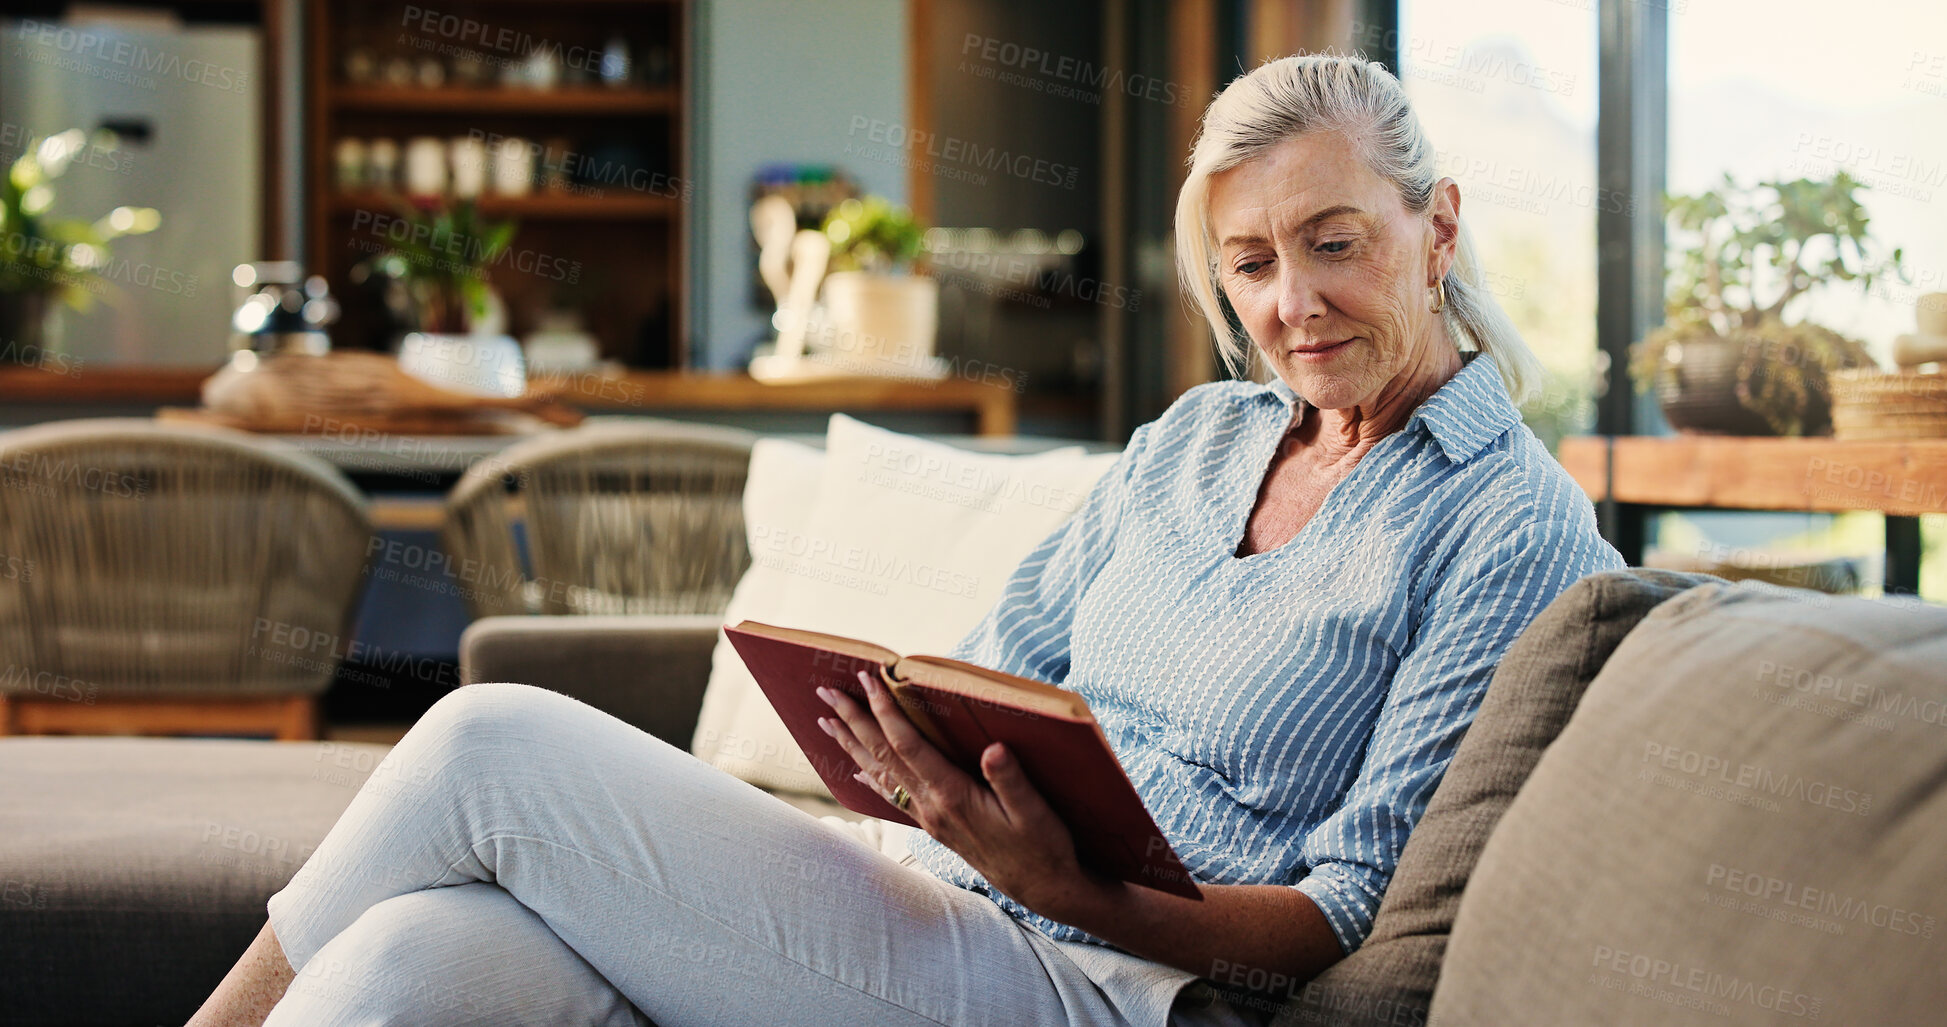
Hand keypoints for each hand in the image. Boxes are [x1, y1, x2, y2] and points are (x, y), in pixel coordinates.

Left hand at [816, 670, 1113, 919]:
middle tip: (826, 690)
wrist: (1042, 887)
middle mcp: (932, 807)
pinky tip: (858, 770)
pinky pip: (892, 795)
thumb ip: (1010, 780)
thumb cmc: (1042, 845)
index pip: (908, 746)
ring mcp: (929, 817)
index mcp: (953, 795)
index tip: (869, 679)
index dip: (886, 711)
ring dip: (852, 745)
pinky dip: (871, 777)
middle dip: (853, 721)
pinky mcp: (934, 825)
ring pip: (880, 774)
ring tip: (827, 721)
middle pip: (882, 756)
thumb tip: (994, 748)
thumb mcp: (1035, 811)